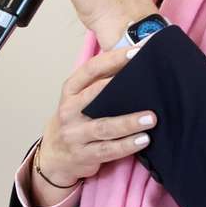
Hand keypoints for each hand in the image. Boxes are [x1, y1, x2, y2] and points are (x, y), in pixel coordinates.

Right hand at [30, 46, 156, 206]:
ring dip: (129, 122)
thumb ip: (98, 84)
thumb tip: (134, 65)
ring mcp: (75, 134)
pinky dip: (126, 145)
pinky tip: (143, 140)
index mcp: (70, 90)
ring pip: (104, 126)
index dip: (113, 59)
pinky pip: (108, 149)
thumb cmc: (75, 120)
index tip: (136, 52)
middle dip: (123, 87)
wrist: (54, 154)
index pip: (91, 69)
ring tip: (151, 119)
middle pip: (96, 95)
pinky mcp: (83, 154)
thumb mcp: (78, 99)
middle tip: (150, 82)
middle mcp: (69, 110)